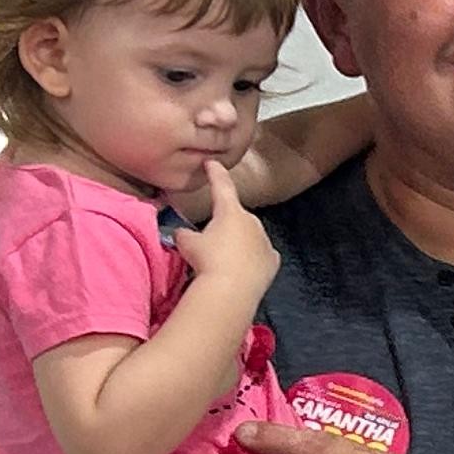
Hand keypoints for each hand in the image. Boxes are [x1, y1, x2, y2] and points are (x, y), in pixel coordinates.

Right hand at [174, 174, 278, 305]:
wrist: (232, 290)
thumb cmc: (208, 260)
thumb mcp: (187, 244)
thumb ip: (183, 234)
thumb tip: (181, 233)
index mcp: (230, 211)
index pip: (222, 185)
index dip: (215, 173)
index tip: (212, 163)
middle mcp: (252, 221)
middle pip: (236, 217)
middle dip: (225, 225)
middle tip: (211, 241)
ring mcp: (265, 240)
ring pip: (250, 236)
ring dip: (238, 243)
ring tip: (224, 260)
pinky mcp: (272, 260)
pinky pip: (260, 255)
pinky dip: (252, 259)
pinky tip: (243, 269)